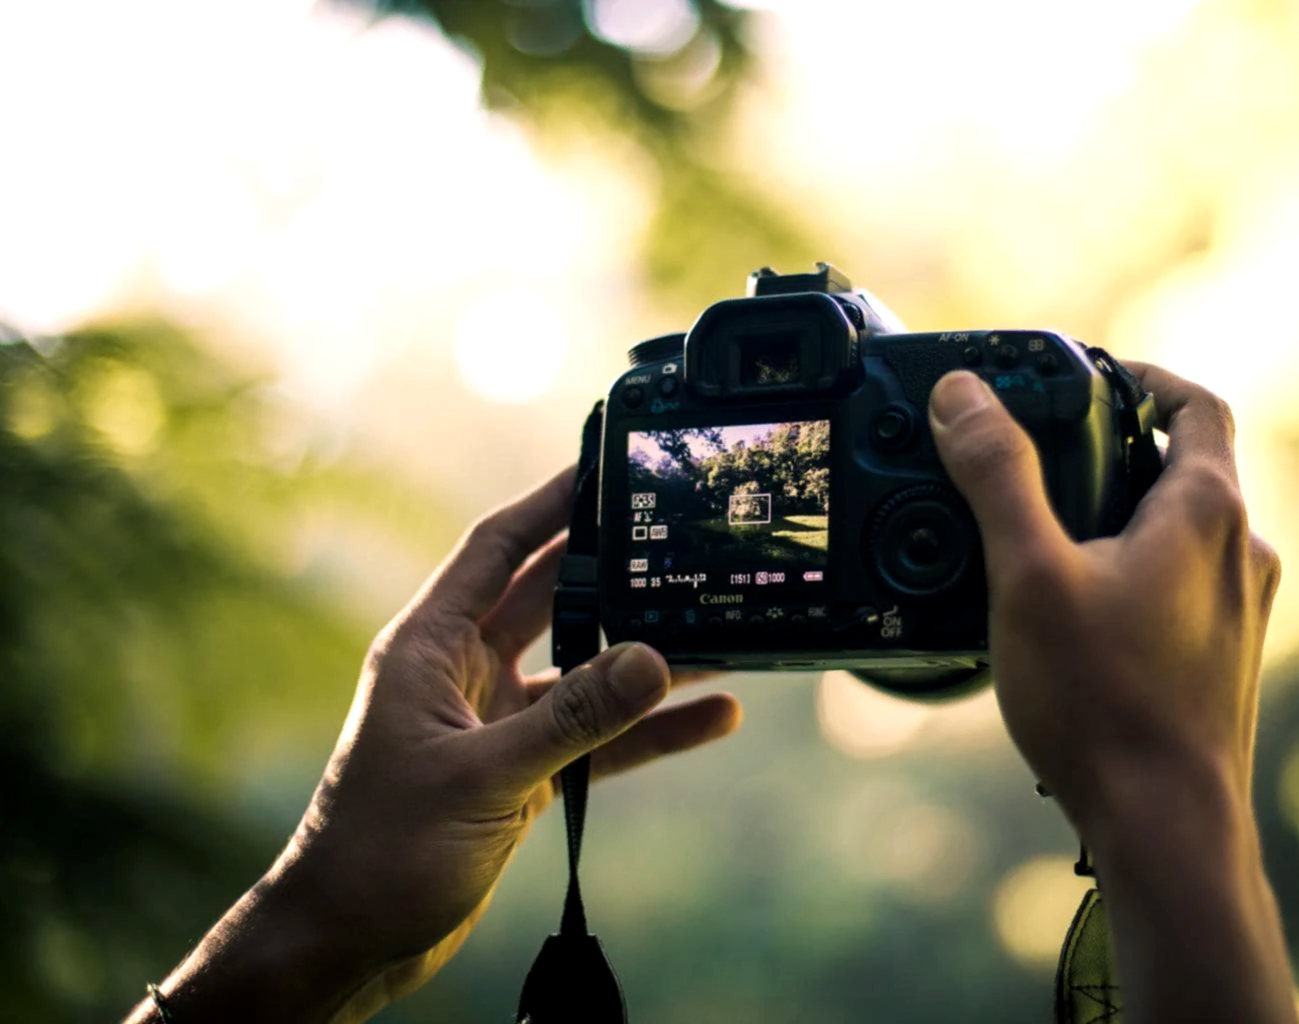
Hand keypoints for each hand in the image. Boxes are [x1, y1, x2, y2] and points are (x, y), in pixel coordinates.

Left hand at [132, 468, 740, 1023]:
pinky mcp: (523, 771)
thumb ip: (572, 720)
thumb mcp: (482, 777)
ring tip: (720, 631)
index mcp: (431, 647)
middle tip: (680, 537)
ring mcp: (497, 722)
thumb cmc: (379, 852)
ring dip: (646, 657)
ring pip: (586, 671)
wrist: (350, 940)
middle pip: (554, 599)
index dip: (550, 503)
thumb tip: (653, 660)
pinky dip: (650, 729)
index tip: (605, 466)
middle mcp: (465, 672)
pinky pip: (599, 737)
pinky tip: (710, 718)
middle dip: (615, 571)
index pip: (496, 549)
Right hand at [929, 363, 1295, 1022]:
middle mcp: (1239, 553)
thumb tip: (962, 395)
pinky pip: (1179, 586)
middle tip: (1043, 454)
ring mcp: (1238, 612)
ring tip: (1044, 533)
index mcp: (1207, 511)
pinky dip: (1133, 570)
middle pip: (1187, 465)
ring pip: (1182, 530)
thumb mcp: (1028, 575)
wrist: (1166, 826)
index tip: (1090, 376)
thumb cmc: (1104, 704)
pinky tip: (1074, 609)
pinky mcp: (1222, 660)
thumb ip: (997, 475)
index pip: (1197, 404)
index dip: (1144, 376)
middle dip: (1115, 448)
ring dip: (1123, 513)